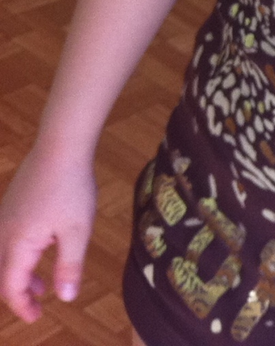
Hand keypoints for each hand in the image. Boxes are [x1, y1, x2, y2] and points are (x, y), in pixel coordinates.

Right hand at [0, 145, 96, 320]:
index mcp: (17, 244)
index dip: (22, 306)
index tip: (37, 318)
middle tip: (38, 303)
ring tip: (41, 284)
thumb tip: (65, 298)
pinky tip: (41, 249)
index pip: (10, 287)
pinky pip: (7, 239)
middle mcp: (2, 233)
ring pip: (3, 257)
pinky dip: (19, 255)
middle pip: (2, 274)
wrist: (60, 147)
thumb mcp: (78, 231)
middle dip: (18, 292)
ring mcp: (4, 218)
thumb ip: (70, 266)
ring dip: (19, 274)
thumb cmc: (71, 189)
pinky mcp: (10, 206)